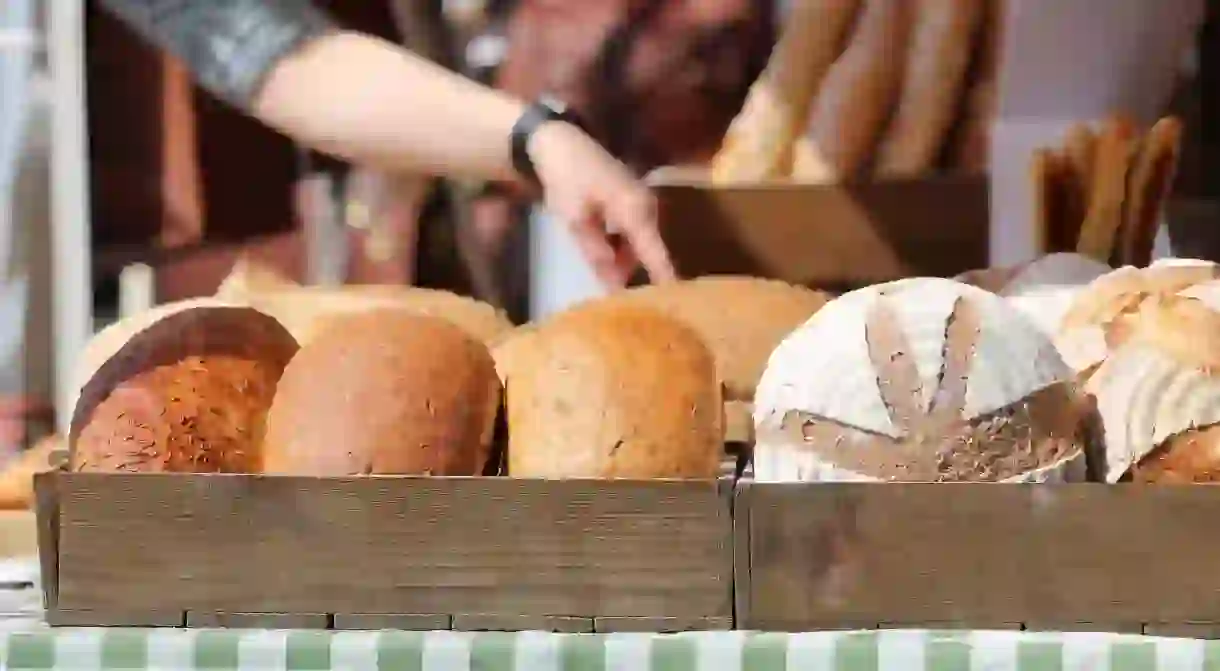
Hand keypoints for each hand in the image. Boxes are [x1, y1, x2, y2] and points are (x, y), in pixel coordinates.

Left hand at [528, 122, 675, 286]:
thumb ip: (596, 251)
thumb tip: (615, 283)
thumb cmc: (566, 179)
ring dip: (625, 261)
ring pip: (639, 243)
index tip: (678, 301)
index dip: (666, 279)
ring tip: (607, 280)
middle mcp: (646, 207)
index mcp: (635, 212)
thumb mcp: (575, 219)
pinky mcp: (632, 201)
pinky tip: (604, 256)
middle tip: (626, 302)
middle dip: (638, 275)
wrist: (560, 142)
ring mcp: (641, 202)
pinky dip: (622, 246)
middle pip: (648, 251)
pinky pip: (633, 232)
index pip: (656, 254)